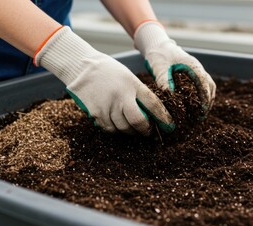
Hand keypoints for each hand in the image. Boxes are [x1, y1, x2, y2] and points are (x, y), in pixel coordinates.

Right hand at [34, 26, 173, 134]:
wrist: (82, 67)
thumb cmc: (110, 72)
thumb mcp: (129, 78)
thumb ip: (140, 94)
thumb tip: (153, 114)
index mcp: (132, 85)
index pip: (153, 105)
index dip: (163, 118)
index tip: (169, 127)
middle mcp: (121, 96)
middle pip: (138, 121)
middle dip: (146, 130)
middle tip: (148, 131)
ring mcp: (107, 105)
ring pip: (124, 128)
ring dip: (131, 131)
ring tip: (132, 127)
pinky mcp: (96, 113)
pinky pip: (110, 129)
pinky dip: (116, 129)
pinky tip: (117, 123)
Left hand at [134, 21, 215, 113]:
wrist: (158, 46)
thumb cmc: (158, 55)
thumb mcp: (159, 68)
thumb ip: (164, 81)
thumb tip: (170, 98)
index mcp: (192, 65)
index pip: (204, 82)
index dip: (204, 97)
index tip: (202, 110)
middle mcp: (198, 68)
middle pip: (210, 87)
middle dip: (207, 102)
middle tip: (200, 117)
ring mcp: (197, 72)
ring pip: (209, 88)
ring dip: (207, 101)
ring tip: (200, 115)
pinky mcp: (193, 76)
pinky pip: (203, 87)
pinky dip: (202, 98)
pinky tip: (195, 108)